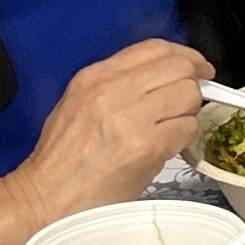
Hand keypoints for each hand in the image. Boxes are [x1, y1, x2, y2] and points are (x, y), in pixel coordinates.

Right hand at [1, 38, 213, 237]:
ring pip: (189, 95)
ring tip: (174, 127)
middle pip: (179, 67)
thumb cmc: (63, 159)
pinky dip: (185, 137)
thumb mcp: (79, 103)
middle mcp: (113, 90)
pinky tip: (168, 147)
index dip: (185, 56)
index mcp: (96, 76)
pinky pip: (187, 128)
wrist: (48, 197)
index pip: (155, 48)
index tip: (196, 67)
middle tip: (193, 100)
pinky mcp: (146, 146)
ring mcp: (131, 117)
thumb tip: (163, 80)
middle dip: (194, 82)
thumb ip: (119, 85)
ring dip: (190, 112)